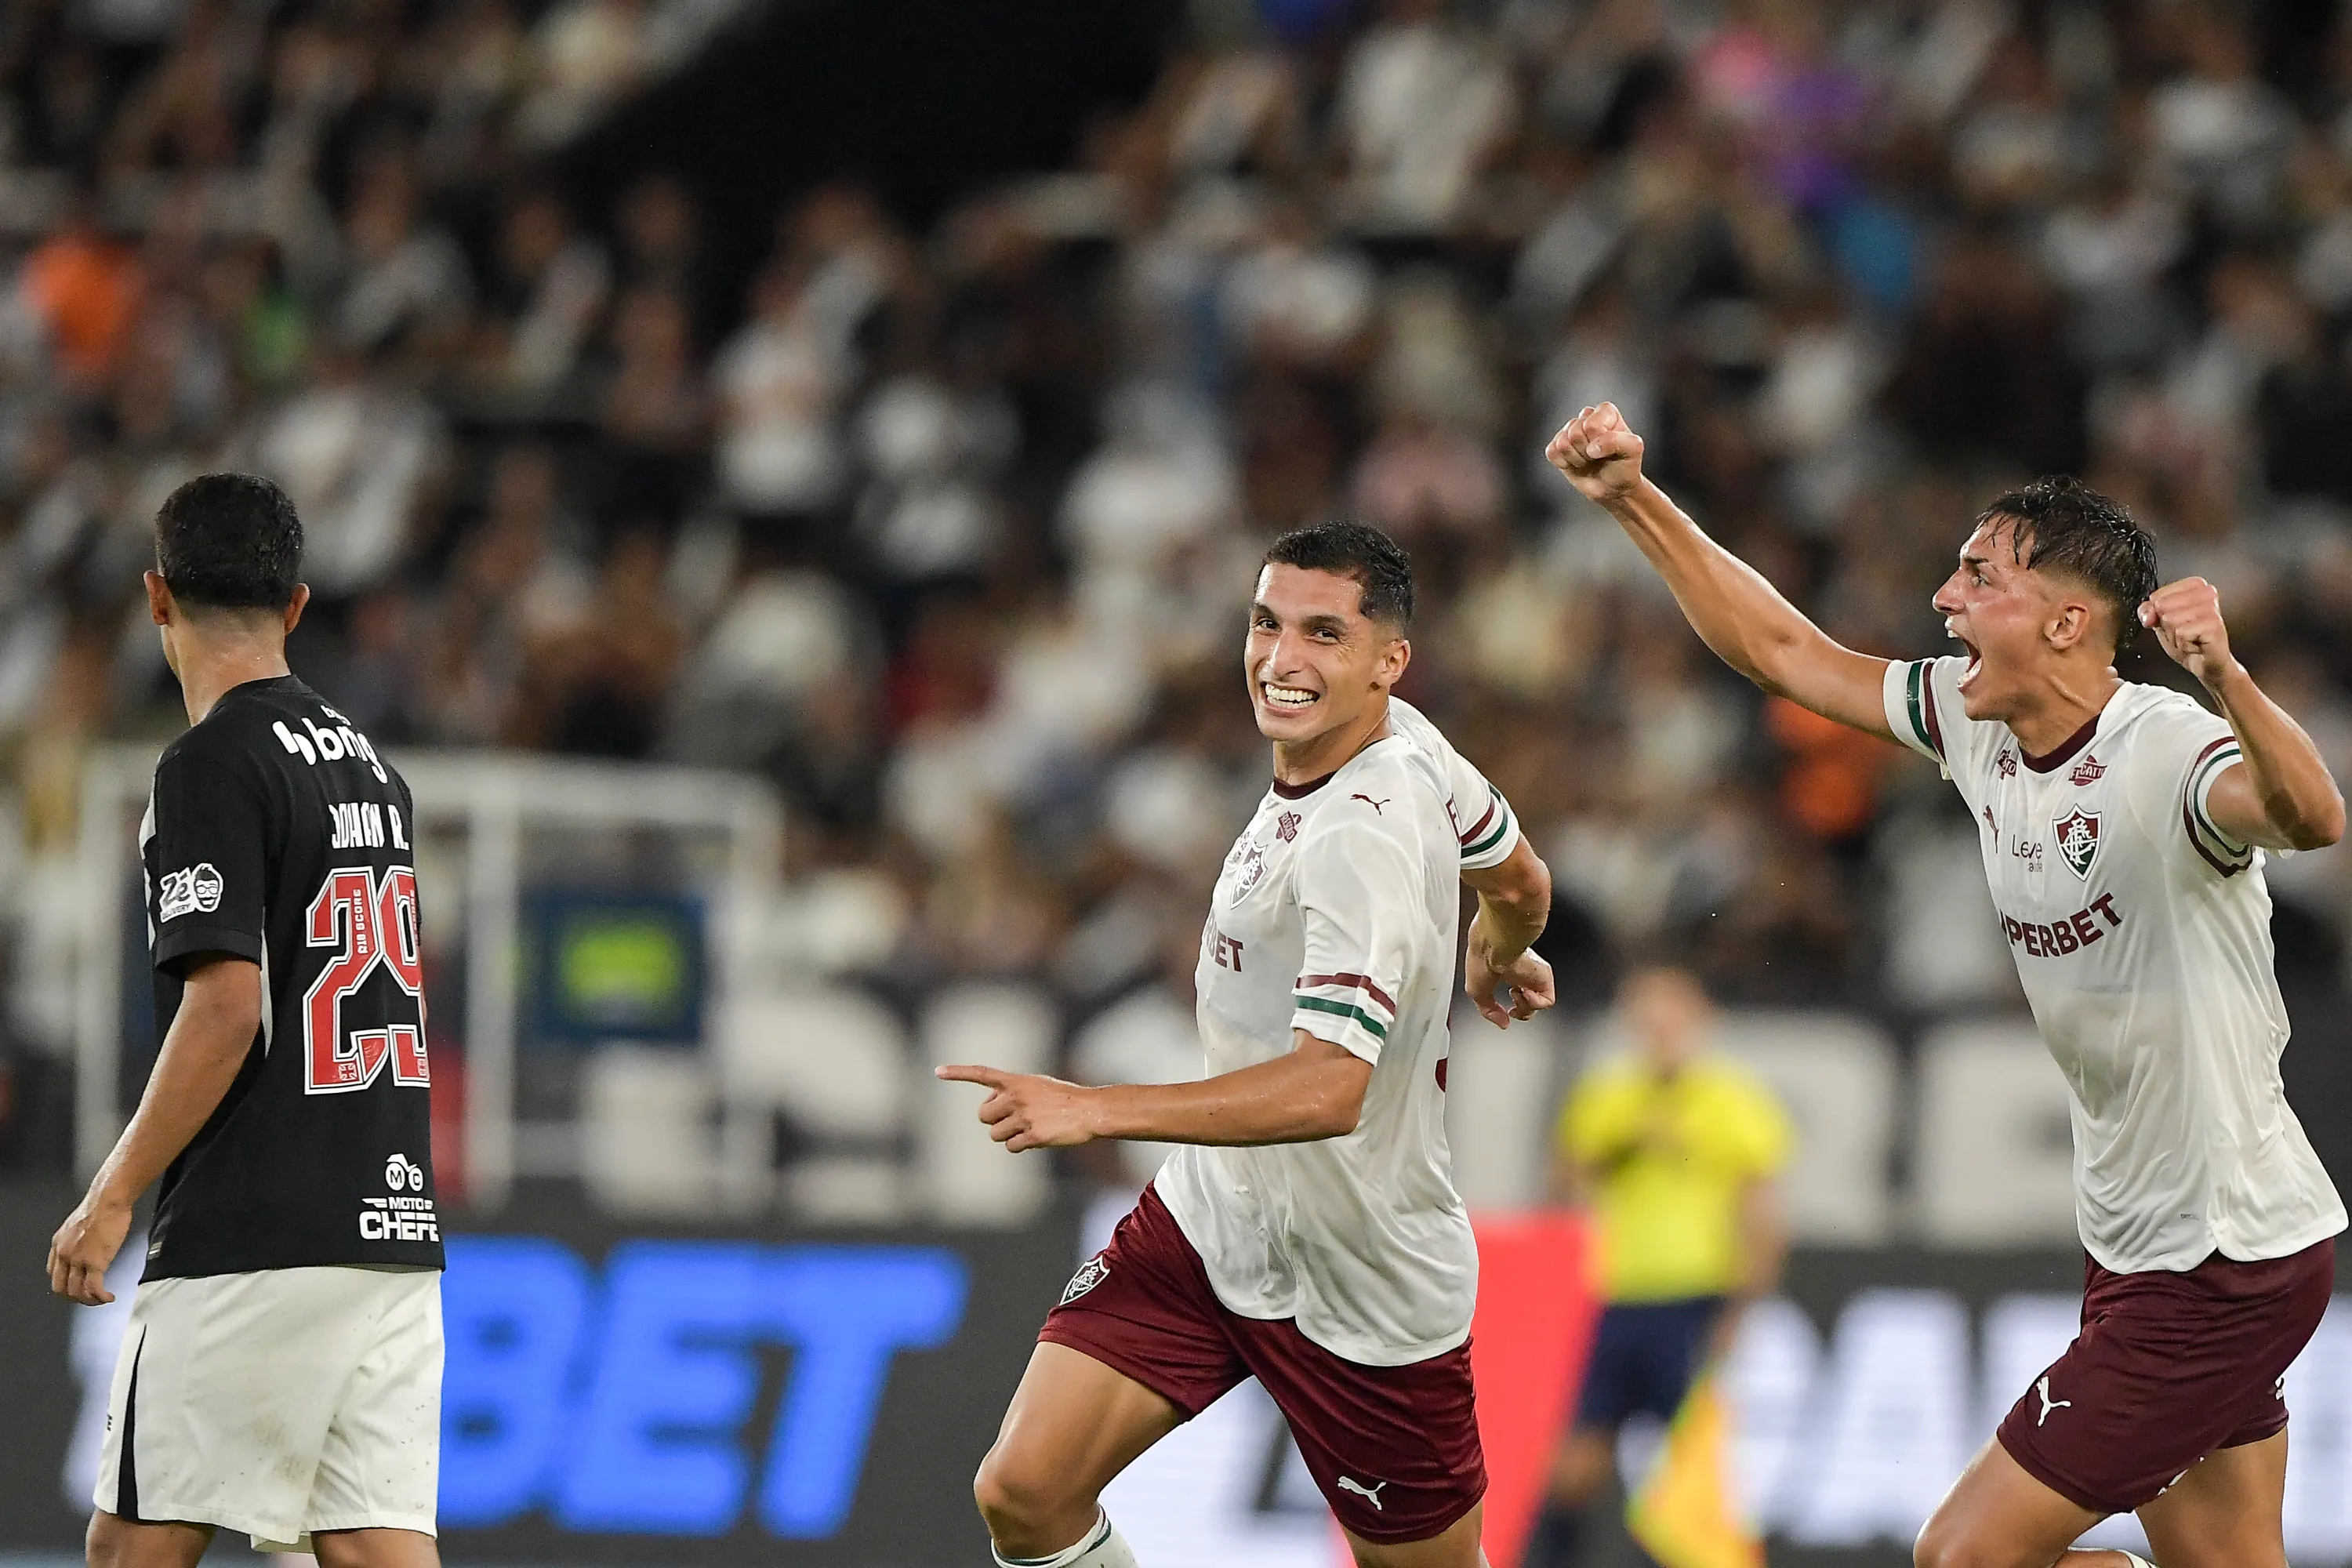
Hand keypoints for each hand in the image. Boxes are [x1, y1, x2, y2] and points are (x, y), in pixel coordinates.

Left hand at [49, 1189, 131, 1304]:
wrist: (108, 1200)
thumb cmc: (100, 1206)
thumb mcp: (78, 1225)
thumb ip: (78, 1240)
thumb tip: (87, 1248)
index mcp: (58, 1244)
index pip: (54, 1274)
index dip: (65, 1284)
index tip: (77, 1287)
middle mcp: (64, 1254)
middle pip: (61, 1288)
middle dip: (75, 1298)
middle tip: (88, 1299)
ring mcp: (78, 1259)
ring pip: (77, 1292)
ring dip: (89, 1301)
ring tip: (100, 1300)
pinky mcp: (95, 1262)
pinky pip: (95, 1288)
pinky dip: (101, 1297)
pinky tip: (109, 1297)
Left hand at [934, 1064, 1102, 1151]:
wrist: (1090, 1110)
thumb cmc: (1065, 1098)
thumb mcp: (1037, 1085)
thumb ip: (1013, 1092)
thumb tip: (991, 1109)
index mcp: (1016, 1081)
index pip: (982, 1074)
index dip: (958, 1073)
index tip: (938, 1071)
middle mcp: (1016, 1097)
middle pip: (983, 1117)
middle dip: (994, 1121)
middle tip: (1012, 1119)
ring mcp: (1023, 1116)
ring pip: (995, 1134)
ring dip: (1008, 1135)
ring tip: (1030, 1127)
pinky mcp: (1032, 1135)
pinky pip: (1011, 1147)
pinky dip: (1020, 1146)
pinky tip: (1037, 1137)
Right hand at [1466, 922, 1556, 1027]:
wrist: (1495, 946)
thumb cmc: (1482, 959)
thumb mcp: (1476, 992)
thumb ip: (1488, 1010)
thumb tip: (1501, 1022)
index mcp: (1507, 973)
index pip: (1517, 993)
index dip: (1513, 1007)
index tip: (1506, 1012)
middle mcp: (1522, 973)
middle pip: (1529, 1002)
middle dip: (1520, 1011)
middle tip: (1513, 1009)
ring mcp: (1534, 975)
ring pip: (1539, 1002)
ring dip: (1526, 1007)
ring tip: (1517, 995)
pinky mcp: (1544, 976)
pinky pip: (1548, 999)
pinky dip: (1535, 1003)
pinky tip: (1525, 993)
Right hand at [1545, 401, 1646, 504]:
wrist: (1614, 488)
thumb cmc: (1625, 465)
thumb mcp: (1632, 449)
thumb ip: (1615, 441)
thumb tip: (1591, 448)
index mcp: (1605, 412)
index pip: (1591, 425)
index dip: (1599, 443)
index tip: (1610, 450)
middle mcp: (1586, 417)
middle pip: (1575, 433)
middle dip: (1587, 452)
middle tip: (1598, 457)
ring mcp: (1569, 431)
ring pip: (1562, 443)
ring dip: (1577, 459)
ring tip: (1589, 460)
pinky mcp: (1556, 446)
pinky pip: (1552, 452)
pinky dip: (1564, 463)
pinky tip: (1576, 464)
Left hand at [2140, 577, 2240, 688]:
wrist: (2206, 663)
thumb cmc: (2188, 640)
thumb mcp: (2161, 622)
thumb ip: (2148, 611)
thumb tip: (2148, 613)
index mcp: (2195, 585)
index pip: (2157, 596)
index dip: (2157, 614)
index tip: (2173, 622)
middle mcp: (2207, 592)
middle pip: (2162, 607)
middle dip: (2166, 626)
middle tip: (2183, 633)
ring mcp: (2212, 607)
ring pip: (2170, 620)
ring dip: (2175, 636)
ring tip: (2189, 638)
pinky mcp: (2214, 624)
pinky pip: (2181, 633)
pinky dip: (2183, 644)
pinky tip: (2195, 644)